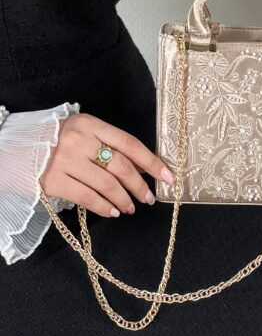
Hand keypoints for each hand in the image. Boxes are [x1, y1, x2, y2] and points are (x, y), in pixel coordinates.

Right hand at [39, 113, 174, 217]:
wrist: (18, 148)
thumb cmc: (60, 140)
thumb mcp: (85, 132)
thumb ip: (110, 145)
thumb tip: (144, 169)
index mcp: (91, 124)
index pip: (129, 144)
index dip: (152, 161)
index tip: (168, 176)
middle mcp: (78, 140)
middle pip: (120, 167)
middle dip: (140, 186)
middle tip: (149, 198)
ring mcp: (64, 161)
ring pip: (107, 185)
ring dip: (124, 200)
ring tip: (131, 207)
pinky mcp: (53, 182)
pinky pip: (88, 199)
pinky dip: (105, 208)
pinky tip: (113, 211)